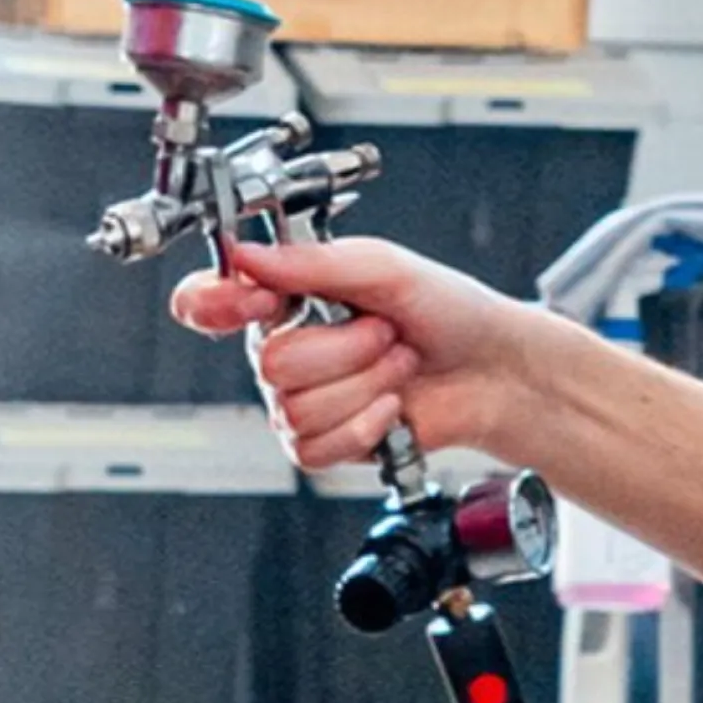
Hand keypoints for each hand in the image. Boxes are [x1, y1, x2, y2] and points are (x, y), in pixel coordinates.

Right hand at [171, 238, 553, 468]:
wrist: (494, 372)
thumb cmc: (448, 310)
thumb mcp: (383, 266)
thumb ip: (310, 262)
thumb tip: (245, 255)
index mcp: (290, 295)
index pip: (209, 302)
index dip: (219, 304)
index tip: (260, 301)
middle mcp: (288, 347)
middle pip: (272, 364)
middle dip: (347, 349)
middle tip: (385, 333)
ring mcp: (303, 399)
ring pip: (297, 408)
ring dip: (366, 385)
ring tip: (396, 365)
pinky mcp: (325, 442)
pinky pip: (312, 447)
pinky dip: (364, 425)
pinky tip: (390, 407)